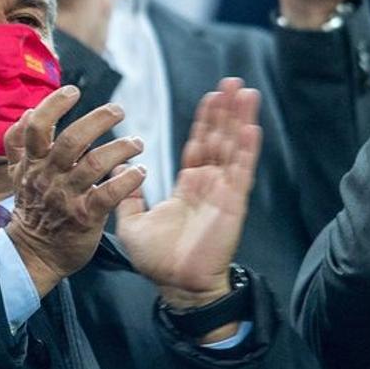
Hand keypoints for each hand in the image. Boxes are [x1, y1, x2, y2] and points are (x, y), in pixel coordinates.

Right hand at [4, 87, 146, 295]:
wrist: (34, 253)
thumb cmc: (32, 208)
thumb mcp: (17, 173)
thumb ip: (17, 143)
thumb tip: (27, 112)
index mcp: (33, 163)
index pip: (37, 127)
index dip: (54, 105)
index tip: (73, 91)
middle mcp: (49, 176)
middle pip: (72, 140)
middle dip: (98, 119)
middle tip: (118, 111)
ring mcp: (67, 197)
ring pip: (95, 164)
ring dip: (121, 148)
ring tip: (137, 143)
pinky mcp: (85, 217)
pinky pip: (109, 194)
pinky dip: (127, 180)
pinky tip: (140, 172)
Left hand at [116, 78, 260, 317]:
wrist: (176, 286)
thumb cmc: (158, 260)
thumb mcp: (131, 222)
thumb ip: (127, 194)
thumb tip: (119, 167)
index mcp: (189, 187)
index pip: (199, 145)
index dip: (205, 121)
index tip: (211, 96)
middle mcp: (209, 185)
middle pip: (220, 139)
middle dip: (226, 110)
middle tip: (232, 82)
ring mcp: (223, 193)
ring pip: (234, 148)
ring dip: (240, 120)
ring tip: (245, 93)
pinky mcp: (232, 204)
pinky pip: (240, 172)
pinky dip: (246, 149)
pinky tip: (250, 127)